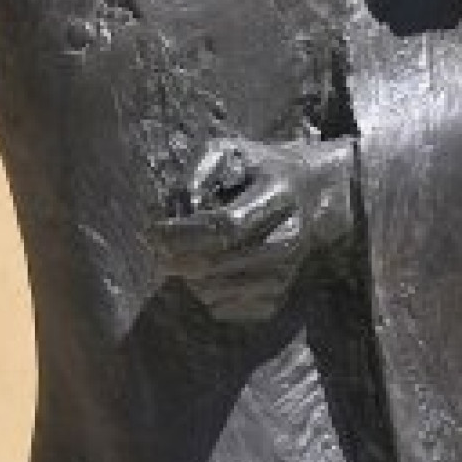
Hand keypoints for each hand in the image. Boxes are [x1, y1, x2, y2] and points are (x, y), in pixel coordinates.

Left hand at [161, 136, 353, 324]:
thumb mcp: (228, 151)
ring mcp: (285, 272)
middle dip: (175, 259)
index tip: (151, 231)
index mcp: (277, 197)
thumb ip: (198, 173)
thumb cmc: (256, 169)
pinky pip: (225, 311)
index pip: (225, 226)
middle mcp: (288, 239)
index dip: (181, 234)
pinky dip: (204, 297)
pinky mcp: (277, 296)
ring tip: (185, 256)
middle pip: (216, 265)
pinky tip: (207, 275)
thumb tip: (178, 211)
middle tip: (158, 247)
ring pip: (215, 293)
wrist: (309, 194)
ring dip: (187, 278)